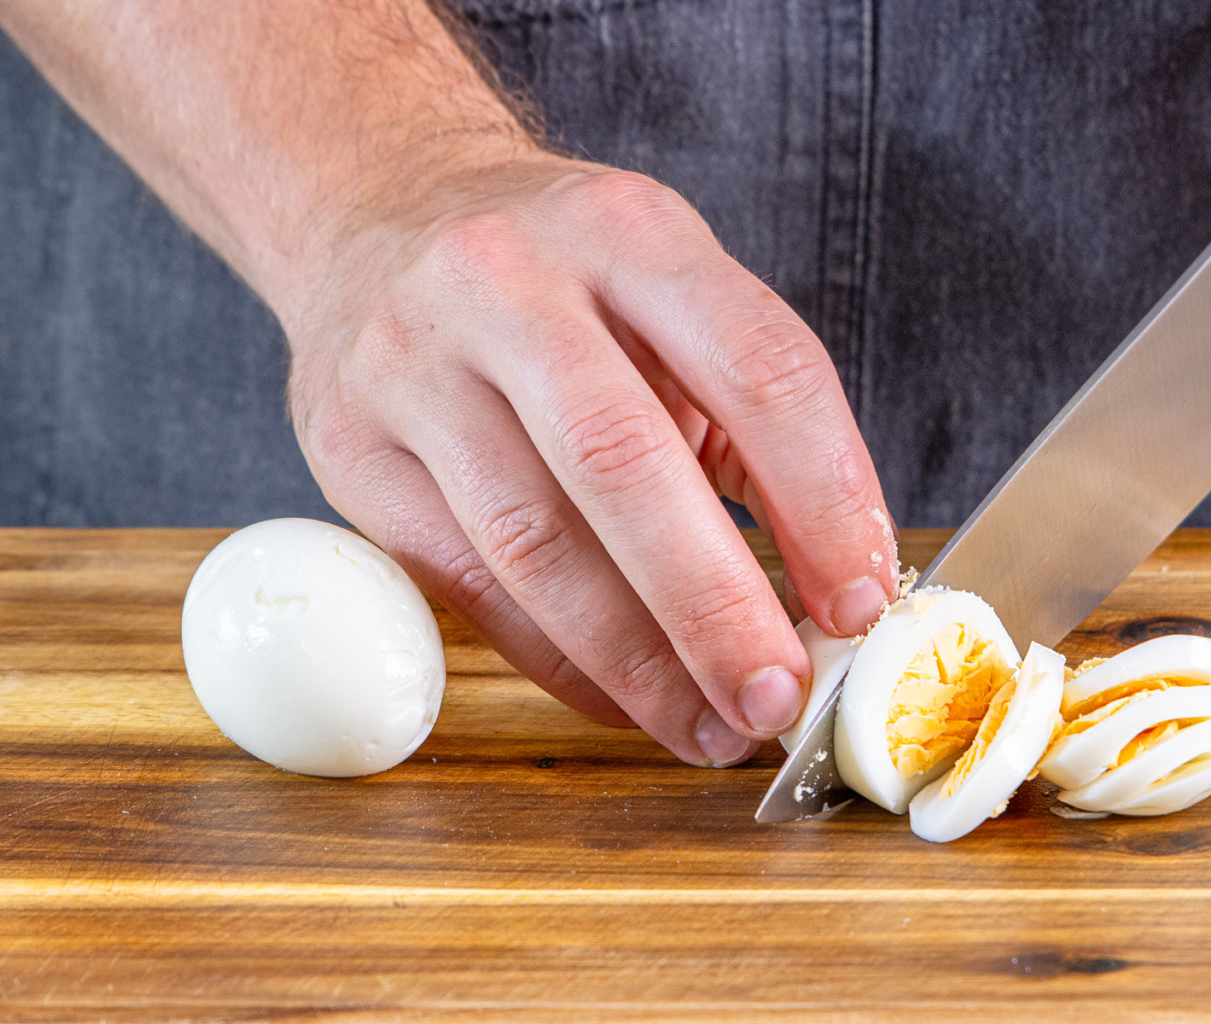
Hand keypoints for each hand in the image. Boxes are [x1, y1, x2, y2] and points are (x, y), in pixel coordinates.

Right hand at [0, 0, 899, 768]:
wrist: (375, 212)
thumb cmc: (556, 275)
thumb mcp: (665, 288)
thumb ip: (745, 416)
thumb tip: (828, 586)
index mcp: (627, 231)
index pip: (757, 368)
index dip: (824, 499)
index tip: (860, 602)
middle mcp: (507, 283)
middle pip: (623, 464)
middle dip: (714, 605)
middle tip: (777, 698)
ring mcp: (411, 365)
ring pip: (532, 541)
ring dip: (636, 659)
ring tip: (711, 726)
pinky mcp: (350, 452)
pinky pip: (468, 584)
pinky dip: (559, 660)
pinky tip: (625, 697)